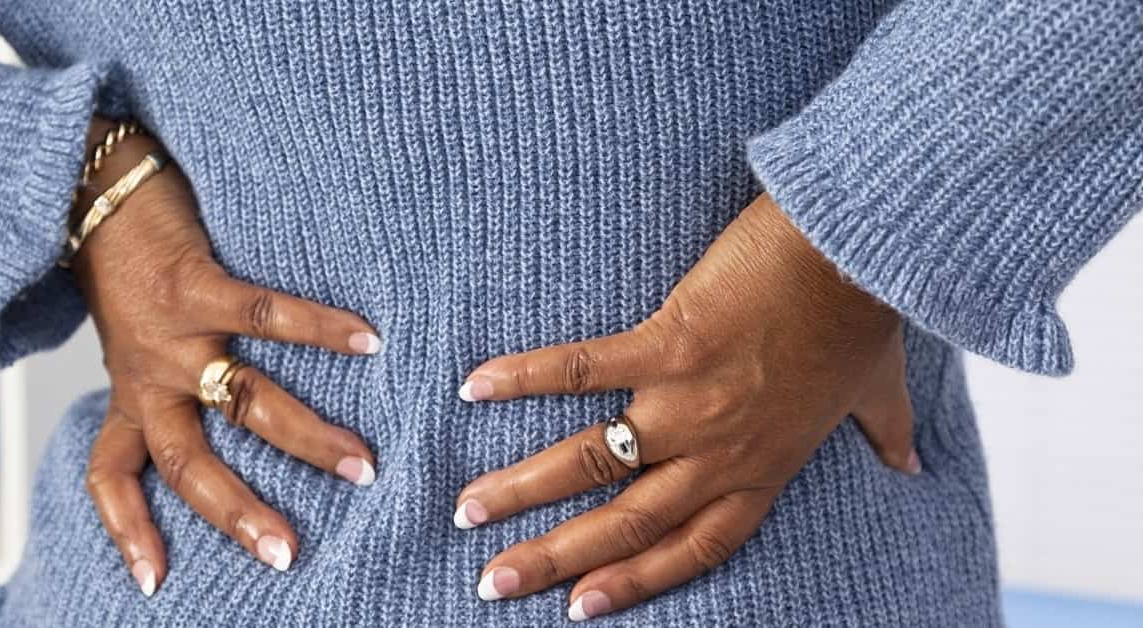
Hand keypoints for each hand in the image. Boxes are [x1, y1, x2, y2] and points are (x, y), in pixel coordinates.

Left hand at [73, 118, 381, 596]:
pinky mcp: (192, 284)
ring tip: (362, 461)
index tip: (154, 581)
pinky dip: (321, 328)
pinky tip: (368, 338)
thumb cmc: (124, 262)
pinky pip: (264, 314)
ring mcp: (169, 334)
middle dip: (241, 513)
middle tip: (291, 550)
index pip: (113, 475)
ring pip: (241, 403)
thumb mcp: (130, 335)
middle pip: (191, 465)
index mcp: (129, 392)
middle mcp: (145, 375)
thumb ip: (168, 372)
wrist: (84, 187)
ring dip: (306, 437)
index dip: (128, 531)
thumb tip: (233, 400)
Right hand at [454, 193, 918, 620]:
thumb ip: (886, 435)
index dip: (634, 580)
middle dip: (554, 559)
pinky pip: (584, 370)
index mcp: (761, 469)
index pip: (692, 547)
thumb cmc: (866, 318)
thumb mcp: (880, 392)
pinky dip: (527, 378)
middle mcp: (719, 452)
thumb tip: (914, 466)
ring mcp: (689, 401)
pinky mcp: (669, 342)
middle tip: (494, 582)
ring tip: (466, 509)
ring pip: (591, 461)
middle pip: (625, 523)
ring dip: (522, 490)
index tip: (582, 607)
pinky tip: (475, 388)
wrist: (864, 252)